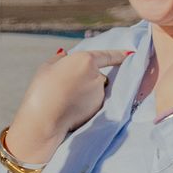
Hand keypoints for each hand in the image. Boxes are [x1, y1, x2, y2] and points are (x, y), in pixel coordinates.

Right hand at [3, 46, 130, 170]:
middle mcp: (98, 76)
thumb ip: (60, 60)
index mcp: (85, 60)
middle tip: (67, 86)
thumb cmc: (42, 89)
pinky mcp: (99, 109)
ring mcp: (100, 94)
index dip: (119, 54)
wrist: (45, 119)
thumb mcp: (47, 67)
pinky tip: (71, 108)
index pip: (107, 55)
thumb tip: (64, 55)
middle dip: (87, 78)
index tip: (130, 53)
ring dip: (86, 92)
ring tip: (66, 99)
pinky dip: (86, 104)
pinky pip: (94, 102)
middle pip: (97, 74)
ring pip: (96, 90)